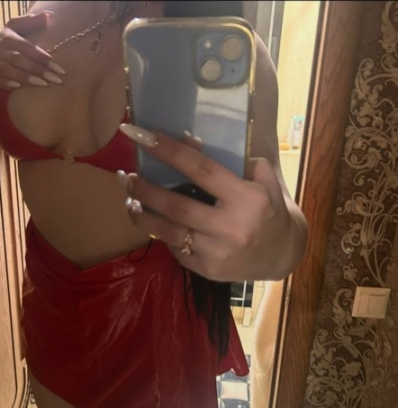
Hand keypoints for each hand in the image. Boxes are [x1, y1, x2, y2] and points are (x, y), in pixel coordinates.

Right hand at [0, 11, 64, 98]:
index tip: (59, 68)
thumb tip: (48, 15)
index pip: (27, 48)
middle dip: (38, 69)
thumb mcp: (14, 29)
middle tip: (56, 79)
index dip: (43, 57)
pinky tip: (19, 88)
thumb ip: (30, 22)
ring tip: (43, 84)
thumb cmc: (4, 44)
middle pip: (19, 59)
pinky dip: (6, 83)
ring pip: (9, 70)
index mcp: (9, 39)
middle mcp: (0, 51)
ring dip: (26, 77)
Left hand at [117, 124, 307, 281]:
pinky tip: (153, 223)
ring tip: (129, 201)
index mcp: (246, 199)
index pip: (201, 170)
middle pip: (177, 206)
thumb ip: (233, 161)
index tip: (142, 136)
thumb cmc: (270, 209)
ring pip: (169, 233)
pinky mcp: (209, 271)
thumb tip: (189, 141)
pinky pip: (176, 251)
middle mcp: (231, 227)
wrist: (283, 254)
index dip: (169, 151)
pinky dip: (162, 236)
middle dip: (145, 190)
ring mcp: (218, 253)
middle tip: (125, 176)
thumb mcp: (263, 180)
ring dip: (143, 216)